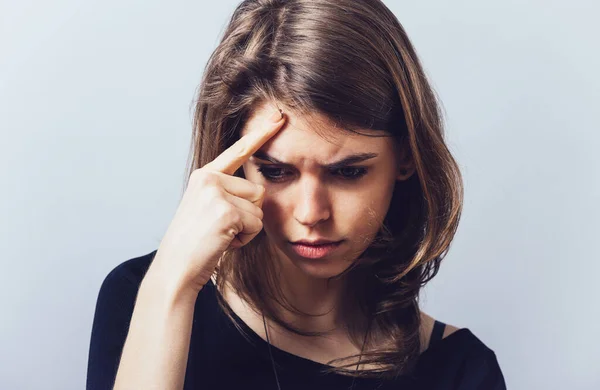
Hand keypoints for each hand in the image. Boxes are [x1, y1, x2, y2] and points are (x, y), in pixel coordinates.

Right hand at [149, 106, 285, 293]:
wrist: (175, 268)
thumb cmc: (195, 244)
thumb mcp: (207, 209)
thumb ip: (227, 194)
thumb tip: (258, 191)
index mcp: (205, 176)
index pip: (239, 151)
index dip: (261, 134)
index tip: (279, 116)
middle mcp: (209, 178)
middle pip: (259, 191)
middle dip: (248, 216)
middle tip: (221, 229)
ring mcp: (216, 193)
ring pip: (259, 209)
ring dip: (246, 229)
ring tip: (221, 236)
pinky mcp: (225, 211)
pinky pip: (256, 224)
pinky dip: (244, 239)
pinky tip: (223, 242)